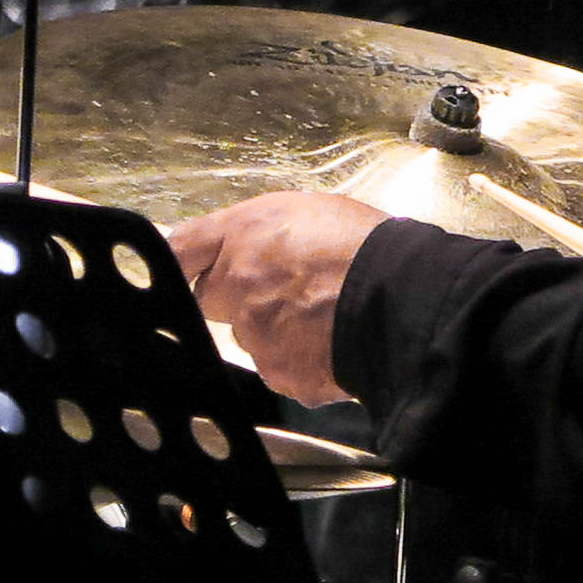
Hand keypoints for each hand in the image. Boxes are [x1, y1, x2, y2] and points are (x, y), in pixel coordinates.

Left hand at [172, 189, 387, 406]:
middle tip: (281, 292)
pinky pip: (280, 367)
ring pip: (249, 337)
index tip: (183, 270)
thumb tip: (250, 250)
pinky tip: (329, 343)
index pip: (181, 249)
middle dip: (236, 298)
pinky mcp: (277, 371)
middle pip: (210, 300)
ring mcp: (254, 333)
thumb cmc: (368, 245)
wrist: (404, 296)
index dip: (179, 262)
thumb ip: (264, 234)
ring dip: (273, 330)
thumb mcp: (311, 210)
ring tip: (321, 316)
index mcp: (244, 234)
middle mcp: (237, 283)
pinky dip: (299, 359)